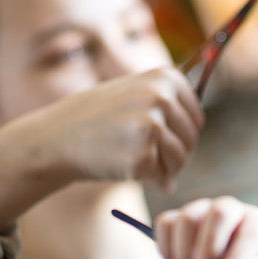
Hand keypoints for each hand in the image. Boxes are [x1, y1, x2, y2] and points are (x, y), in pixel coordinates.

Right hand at [29, 66, 202, 191]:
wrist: (57, 138)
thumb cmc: (98, 118)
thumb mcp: (135, 92)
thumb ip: (169, 102)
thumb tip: (201, 124)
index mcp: (166, 77)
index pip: (197, 117)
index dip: (182, 135)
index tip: (161, 140)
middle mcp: (162, 96)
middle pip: (193, 138)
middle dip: (177, 155)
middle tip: (151, 160)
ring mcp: (152, 125)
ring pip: (182, 159)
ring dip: (167, 170)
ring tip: (140, 164)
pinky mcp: (143, 156)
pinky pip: (162, 176)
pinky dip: (150, 180)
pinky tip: (126, 169)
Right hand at [155, 197, 257, 258]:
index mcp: (254, 222)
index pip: (251, 230)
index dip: (241, 251)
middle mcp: (229, 208)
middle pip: (220, 213)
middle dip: (207, 248)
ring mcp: (201, 208)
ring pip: (188, 220)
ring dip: (184, 255)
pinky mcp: (176, 216)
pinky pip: (166, 226)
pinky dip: (167, 251)